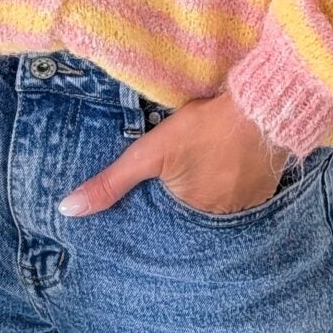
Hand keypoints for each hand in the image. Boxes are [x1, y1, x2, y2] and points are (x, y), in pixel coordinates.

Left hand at [57, 89, 293, 216]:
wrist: (262, 110)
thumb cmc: (204, 128)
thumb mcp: (150, 152)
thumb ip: (111, 182)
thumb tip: (68, 211)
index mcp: (191, 215)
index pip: (167, 222)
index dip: (162, 205)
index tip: (161, 191)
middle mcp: (221, 221)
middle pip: (193, 213)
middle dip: (186, 198)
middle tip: (186, 172)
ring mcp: (247, 208)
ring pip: (218, 204)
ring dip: (211, 190)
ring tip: (206, 167)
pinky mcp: (265, 192)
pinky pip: (242, 196)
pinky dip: (232, 184)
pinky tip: (228, 166)